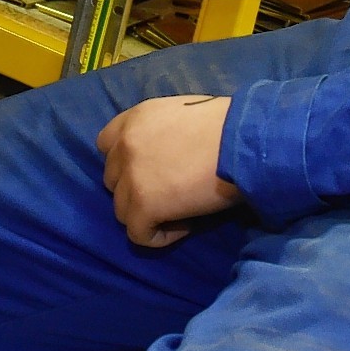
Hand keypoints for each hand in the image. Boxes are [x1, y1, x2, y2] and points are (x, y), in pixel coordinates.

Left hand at [95, 95, 238, 246]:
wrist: (243, 141)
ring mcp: (131, 177)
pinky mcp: (143, 205)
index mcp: (134, 118)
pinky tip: (186, 226)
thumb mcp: (183, 114)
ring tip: (181, 212)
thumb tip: (165, 156)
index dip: (126, 163)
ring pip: (122, 210)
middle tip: (171, 193)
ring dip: (148, 214)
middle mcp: (125, 145)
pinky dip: (160, 236)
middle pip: (113, 180)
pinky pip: (138, 234)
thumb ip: (162, 133)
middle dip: (137, 189)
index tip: (153, 171)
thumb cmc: (227, 125)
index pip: (106, 145)